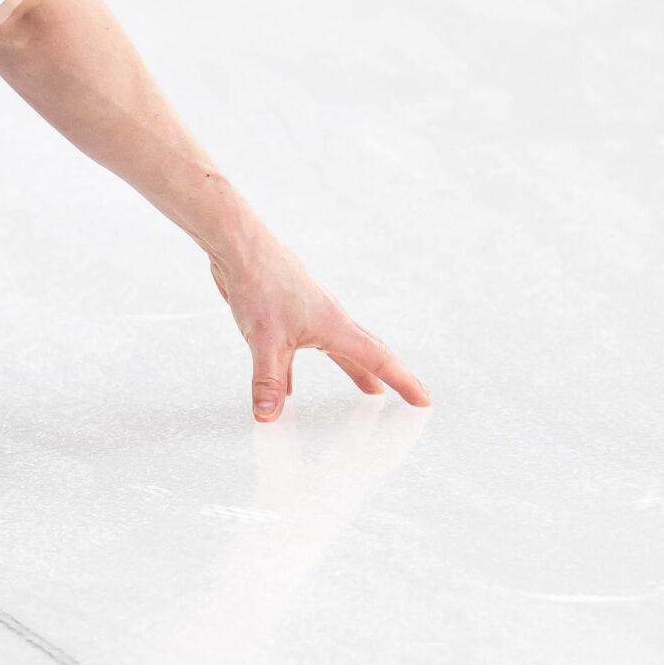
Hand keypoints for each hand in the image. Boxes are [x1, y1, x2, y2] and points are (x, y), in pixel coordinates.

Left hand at [210, 235, 429, 423]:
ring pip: (335, 351)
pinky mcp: (283, 314)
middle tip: (408, 393)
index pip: (379, 359)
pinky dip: (296, 372)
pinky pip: (298, 350)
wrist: (239, 248)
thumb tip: (268, 416)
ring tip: (367, 389)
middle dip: (387, 375)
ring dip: (351, 370)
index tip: (424, 399)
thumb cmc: (261, 283)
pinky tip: (287, 390)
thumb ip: (269, 381)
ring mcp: (306, 315)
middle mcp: (327, 319)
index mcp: (335, 326)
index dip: (403, 382)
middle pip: (365, 353)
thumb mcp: (267, 341)